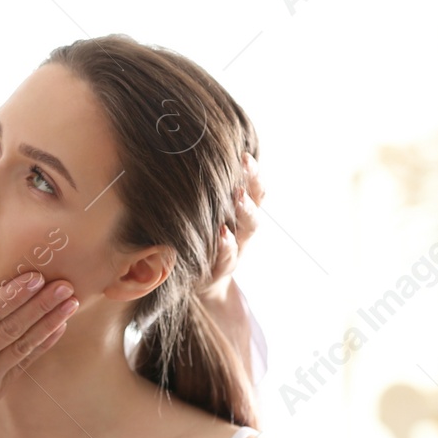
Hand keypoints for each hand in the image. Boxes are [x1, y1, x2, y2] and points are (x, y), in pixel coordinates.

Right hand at [0, 273, 77, 437]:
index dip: (11, 295)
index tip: (35, 276)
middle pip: (9, 328)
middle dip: (40, 305)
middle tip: (65, 284)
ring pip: (21, 346)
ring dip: (49, 323)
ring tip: (70, 302)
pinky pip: (22, 364)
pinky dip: (41, 344)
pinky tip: (57, 327)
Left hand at [210, 151, 264, 283]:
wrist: (202, 283)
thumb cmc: (202, 240)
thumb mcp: (204, 216)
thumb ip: (202, 194)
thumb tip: (182, 158)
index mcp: (239, 213)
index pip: (252, 189)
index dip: (252, 173)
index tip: (244, 154)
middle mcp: (242, 229)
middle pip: (255, 203)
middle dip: (252, 186)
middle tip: (245, 167)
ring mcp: (235, 249)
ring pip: (248, 228)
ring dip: (245, 212)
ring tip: (239, 197)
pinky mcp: (221, 269)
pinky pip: (227, 258)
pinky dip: (226, 247)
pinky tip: (222, 235)